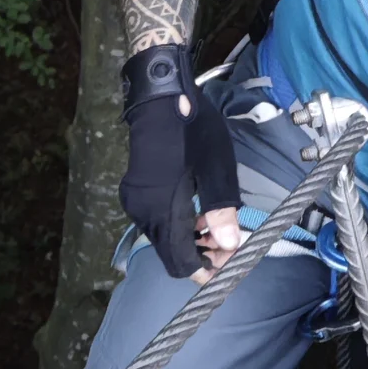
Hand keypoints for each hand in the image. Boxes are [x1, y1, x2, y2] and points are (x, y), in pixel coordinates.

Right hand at [120, 44, 240, 278]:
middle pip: (172, 254)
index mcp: (163, 210)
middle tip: (232, 245)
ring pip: (164, 240)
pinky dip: (179, 226)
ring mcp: (136, 204)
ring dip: (192, 241)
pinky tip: (198, 214)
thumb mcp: (215, 170)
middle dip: (203, 256)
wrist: (160, 99)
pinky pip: (157, 223)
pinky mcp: (135, 194)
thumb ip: (221, 210)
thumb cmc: (191, 130)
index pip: (181, 262)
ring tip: (220, 228)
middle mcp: (143, 213)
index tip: (231, 265)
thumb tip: (230, 244)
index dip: (207, 270)